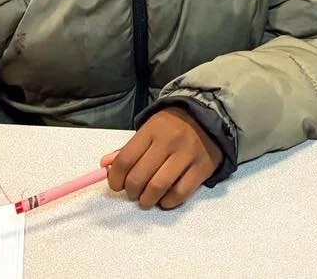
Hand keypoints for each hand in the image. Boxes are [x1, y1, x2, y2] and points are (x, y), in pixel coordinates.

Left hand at [101, 106, 222, 209]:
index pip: (125, 159)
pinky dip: (167, 202)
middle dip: (131, 191)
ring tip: (146, 198)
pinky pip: (180, 194)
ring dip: (146, 200)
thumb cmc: (174, 124)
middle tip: (133, 192)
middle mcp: (169, 141)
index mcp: (153, 129)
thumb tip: (105, 165)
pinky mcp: (202, 168)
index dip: (115, 178)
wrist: (211, 115)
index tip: (116, 185)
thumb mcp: (151, 128)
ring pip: (157, 188)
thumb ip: (129, 148)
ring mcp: (187, 154)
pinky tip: (165, 197)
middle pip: (139, 177)